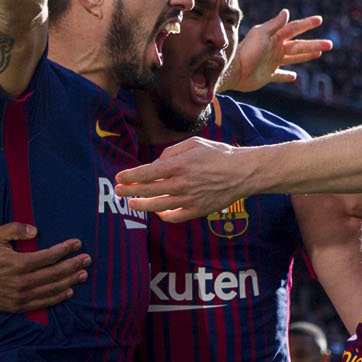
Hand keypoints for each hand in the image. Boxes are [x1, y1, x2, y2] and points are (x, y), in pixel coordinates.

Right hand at [0, 223, 89, 311]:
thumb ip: (14, 229)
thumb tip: (35, 230)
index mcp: (18, 264)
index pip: (49, 256)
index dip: (65, 250)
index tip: (77, 243)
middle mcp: (22, 282)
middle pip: (55, 273)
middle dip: (73, 265)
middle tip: (87, 259)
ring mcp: (21, 296)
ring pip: (52, 289)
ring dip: (70, 281)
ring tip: (83, 274)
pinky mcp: (18, 306)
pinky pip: (43, 302)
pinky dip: (58, 297)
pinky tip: (69, 291)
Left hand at [116, 137, 247, 222]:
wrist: (242, 172)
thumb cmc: (217, 154)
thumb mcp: (193, 144)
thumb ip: (170, 152)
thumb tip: (155, 164)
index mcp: (179, 165)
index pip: (146, 173)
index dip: (130, 176)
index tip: (119, 177)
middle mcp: (181, 184)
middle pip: (147, 190)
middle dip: (129, 191)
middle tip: (118, 191)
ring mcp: (189, 199)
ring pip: (157, 206)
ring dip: (141, 205)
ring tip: (132, 204)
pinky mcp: (197, 211)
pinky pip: (174, 217)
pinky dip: (163, 215)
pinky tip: (158, 211)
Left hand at [221, 9, 331, 91]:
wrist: (234, 71)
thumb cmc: (247, 50)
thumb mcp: (261, 34)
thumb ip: (274, 24)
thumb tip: (287, 12)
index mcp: (275, 37)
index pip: (294, 28)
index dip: (307, 24)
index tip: (320, 19)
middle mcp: (275, 48)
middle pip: (299, 45)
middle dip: (314, 44)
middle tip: (330, 44)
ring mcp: (273, 62)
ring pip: (294, 58)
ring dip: (307, 55)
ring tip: (319, 53)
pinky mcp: (268, 75)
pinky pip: (281, 75)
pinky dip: (287, 76)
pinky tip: (295, 76)